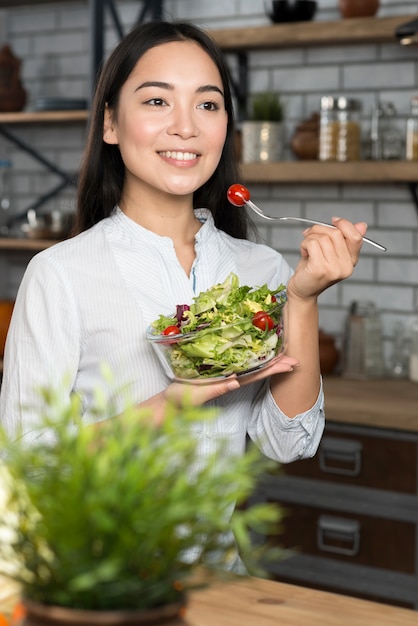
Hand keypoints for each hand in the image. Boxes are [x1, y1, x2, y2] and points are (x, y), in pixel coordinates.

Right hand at [165, 354, 298, 406]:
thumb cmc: (182, 399)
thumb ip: (216, 389)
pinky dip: (249, 357)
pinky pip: (237, 363)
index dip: (274, 369)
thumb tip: (235, 382)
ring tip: (283, 354)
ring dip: (267, 361)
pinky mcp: (215, 371)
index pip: (257, 375)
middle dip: (277, 364)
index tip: (290, 365)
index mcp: (229, 383)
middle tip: (295, 357)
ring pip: (250, 367)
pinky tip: (254, 352)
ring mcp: (224, 375)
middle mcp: (230, 379)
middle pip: (259, 370)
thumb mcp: (198, 394)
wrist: (169, 403)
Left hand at [288, 217, 366, 300]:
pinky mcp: (320, 269)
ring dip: (310, 238)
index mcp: (351, 261)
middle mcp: (346, 266)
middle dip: (319, 229)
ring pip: (322, 238)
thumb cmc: (313, 269)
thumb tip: (362, 225)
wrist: (302, 291)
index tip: (333, 221)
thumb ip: (344, 239)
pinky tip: (304, 252)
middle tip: (309, 235)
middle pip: (336, 233)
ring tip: (306, 247)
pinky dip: (304, 244)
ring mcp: (334, 269)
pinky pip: (312, 244)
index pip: (356, 237)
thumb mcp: (331, 253)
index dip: (344, 224)